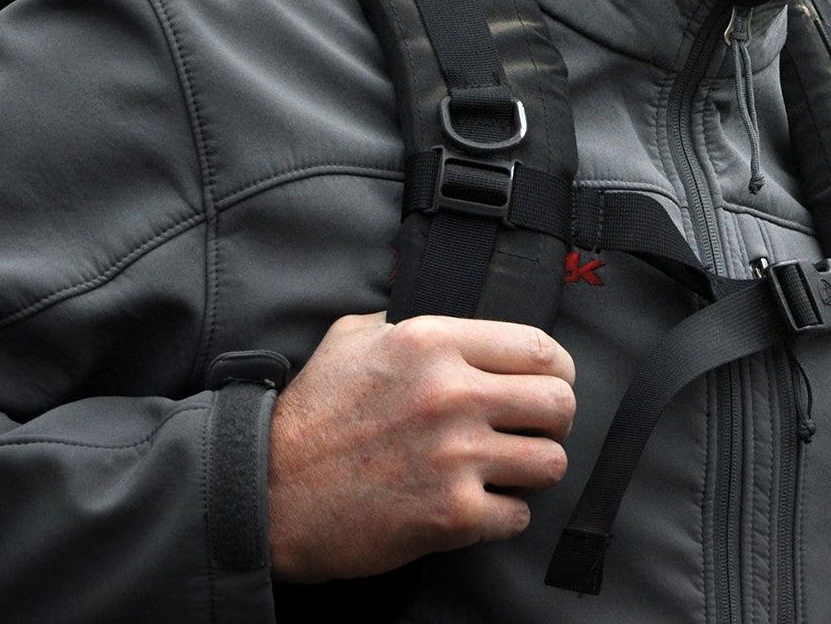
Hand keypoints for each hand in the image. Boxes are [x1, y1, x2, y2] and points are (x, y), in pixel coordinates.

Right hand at [267, 311, 575, 582]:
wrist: (271, 490)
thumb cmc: (312, 412)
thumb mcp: (355, 335)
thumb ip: (406, 318)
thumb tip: (448, 314)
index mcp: (434, 342)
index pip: (538, 347)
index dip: (557, 368)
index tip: (552, 380)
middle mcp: (452, 394)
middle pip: (558, 403)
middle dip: (555, 418)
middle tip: (536, 427)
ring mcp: (455, 456)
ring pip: (550, 462)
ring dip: (535, 467)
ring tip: (510, 467)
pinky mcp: (451, 515)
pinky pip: (518, 516)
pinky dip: (505, 514)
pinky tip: (482, 503)